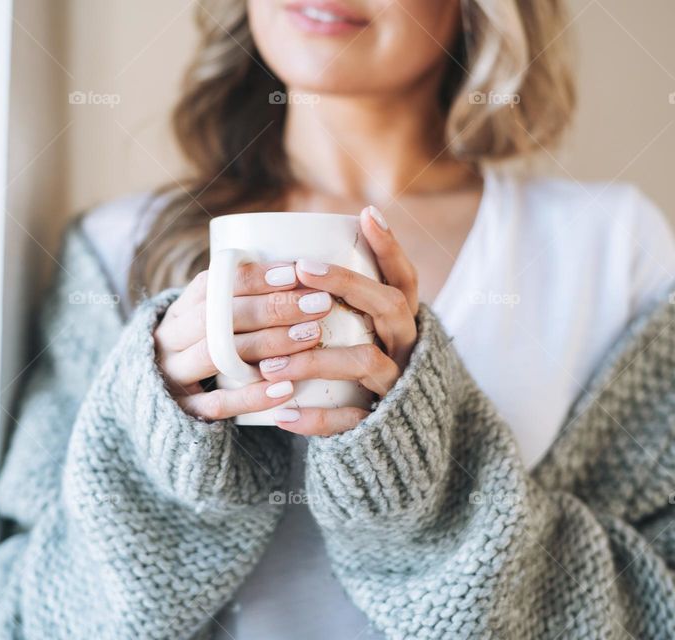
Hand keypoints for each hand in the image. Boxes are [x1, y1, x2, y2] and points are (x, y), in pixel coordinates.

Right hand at [154, 262, 332, 419]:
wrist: (157, 397)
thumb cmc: (204, 347)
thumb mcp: (209, 320)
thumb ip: (241, 300)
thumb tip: (303, 271)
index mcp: (178, 310)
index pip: (212, 284)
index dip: (252, 277)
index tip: (293, 273)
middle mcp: (171, 339)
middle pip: (219, 318)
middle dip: (272, 308)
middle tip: (317, 303)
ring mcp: (175, 375)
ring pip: (218, 354)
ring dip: (268, 343)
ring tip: (311, 335)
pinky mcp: (185, 410)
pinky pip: (219, 403)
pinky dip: (252, 396)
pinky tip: (286, 388)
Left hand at [259, 206, 418, 435]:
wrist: (396, 436)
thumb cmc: (362, 370)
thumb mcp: (363, 332)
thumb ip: (343, 304)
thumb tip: (291, 258)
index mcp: (402, 322)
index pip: (404, 278)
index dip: (390, 247)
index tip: (367, 214)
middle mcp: (406, 347)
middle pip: (388, 307)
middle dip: (348, 284)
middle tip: (302, 268)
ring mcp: (396, 384)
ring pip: (366, 361)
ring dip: (315, 358)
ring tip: (269, 364)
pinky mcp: (381, 424)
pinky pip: (351, 419)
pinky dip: (317, 419)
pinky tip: (283, 416)